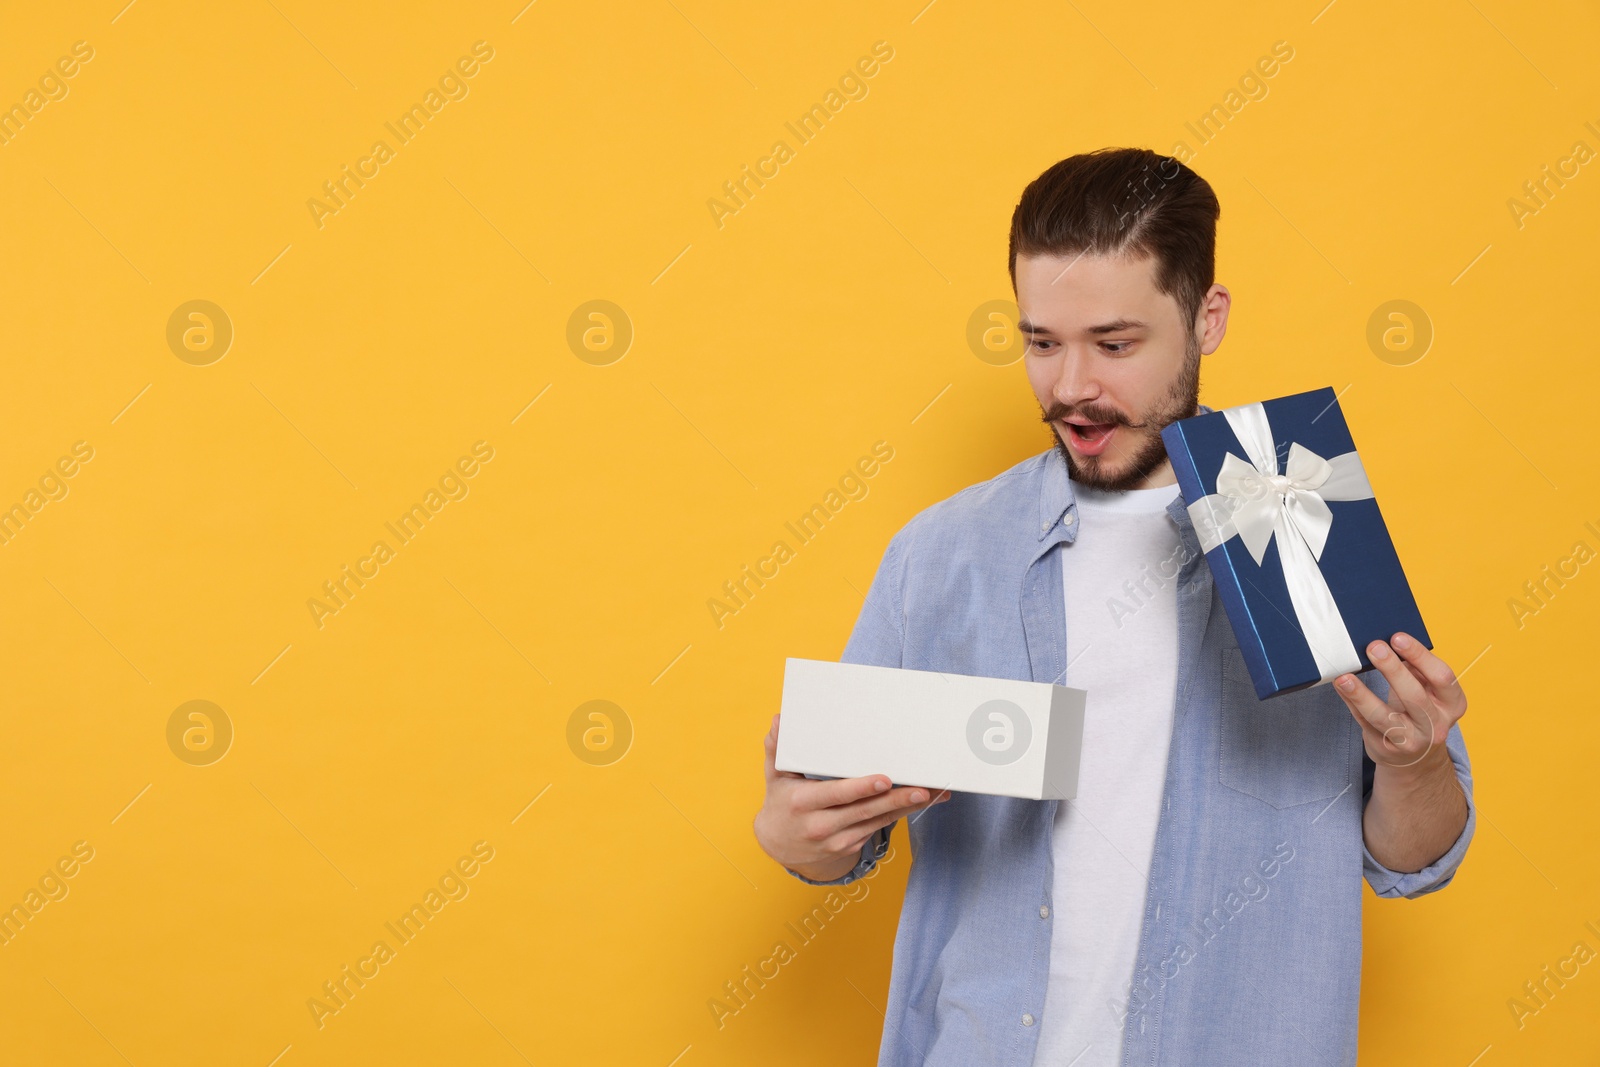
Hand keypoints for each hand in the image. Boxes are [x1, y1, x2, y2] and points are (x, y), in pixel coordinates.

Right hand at [753, 712, 948, 881]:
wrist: (780, 845)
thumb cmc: (781, 802)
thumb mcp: (775, 776)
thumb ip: (776, 748)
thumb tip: (779, 720)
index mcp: (804, 803)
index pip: (837, 794)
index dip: (862, 788)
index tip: (884, 780)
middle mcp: (821, 825)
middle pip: (865, 810)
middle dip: (895, 800)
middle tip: (922, 789)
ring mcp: (837, 839)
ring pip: (877, 821)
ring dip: (905, 808)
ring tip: (931, 794)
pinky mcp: (849, 845)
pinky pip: (877, 827)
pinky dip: (898, 815)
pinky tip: (918, 803)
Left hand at [1334, 633, 1467, 770]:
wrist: (1417, 756)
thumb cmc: (1419, 711)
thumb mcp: (1428, 691)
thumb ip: (1415, 670)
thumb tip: (1388, 643)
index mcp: (1452, 704)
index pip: (1441, 677)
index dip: (1420, 656)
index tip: (1398, 637)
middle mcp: (1436, 725)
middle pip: (1414, 696)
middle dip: (1392, 669)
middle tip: (1374, 648)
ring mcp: (1411, 740)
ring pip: (1384, 716)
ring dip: (1362, 694)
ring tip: (1345, 677)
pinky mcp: (1386, 748)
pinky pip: (1365, 722)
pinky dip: (1351, 702)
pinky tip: (1341, 687)